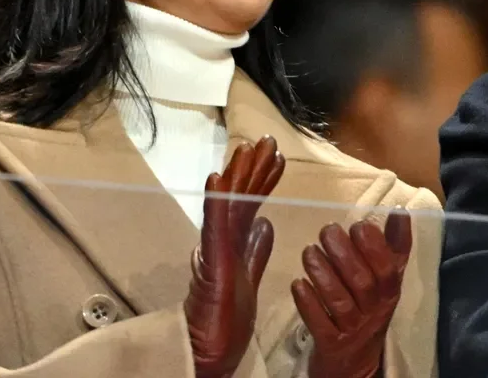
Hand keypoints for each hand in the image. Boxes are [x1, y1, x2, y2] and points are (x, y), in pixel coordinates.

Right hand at [185, 136, 285, 377]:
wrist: (210, 348)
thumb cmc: (226, 317)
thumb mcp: (250, 275)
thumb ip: (255, 249)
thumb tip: (266, 223)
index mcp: (234, 243)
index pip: (251, 204)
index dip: (264, 180)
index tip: (277, 156)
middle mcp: (223, 240)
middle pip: (240, 197)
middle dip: (253, 167)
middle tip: (267, 140)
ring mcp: (215, 249)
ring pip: (227, 204)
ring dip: (237, 174)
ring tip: (246, 148)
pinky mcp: (210, 261)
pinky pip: (213, 226)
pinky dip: (217, 201)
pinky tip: (218, 178)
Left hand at [292, 211, 412, 377]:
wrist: (354, 360)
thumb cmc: (368, 308)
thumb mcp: (385, 280)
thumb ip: (393, 245)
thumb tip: (399, 210)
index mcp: (389, 292)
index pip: (388, 269)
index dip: (374, 247)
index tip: (357, 226)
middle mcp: (374, 311)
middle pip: (363, 282)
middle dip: (344, 253)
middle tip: (327, 231)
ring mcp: (353, 329)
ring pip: (339, 301)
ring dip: (323, 273)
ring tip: (308, 251)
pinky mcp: (331, 344)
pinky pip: (320, 323)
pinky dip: (308, 303)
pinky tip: (297, 283)